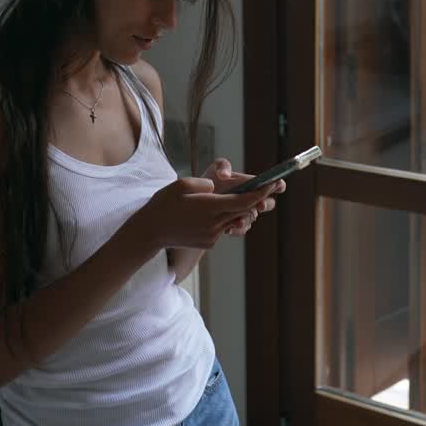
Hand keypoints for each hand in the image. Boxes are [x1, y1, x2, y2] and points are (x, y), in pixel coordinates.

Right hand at [130, 175, 276, 251]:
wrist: (150, 232)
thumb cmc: (163, 204)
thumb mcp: (180, 185)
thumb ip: (202, 183)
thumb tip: (215, 186)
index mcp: (208, 207)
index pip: (243, 201)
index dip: (261, 193)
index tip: (274, 184)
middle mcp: (213, 223)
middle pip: (244, 210)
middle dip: (258, 199)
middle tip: (271, 187)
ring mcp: (212, 235)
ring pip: (235, 219)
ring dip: (243, 209)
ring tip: (248, 197)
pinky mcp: (209, 242)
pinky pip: (224, 227)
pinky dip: (227, 217)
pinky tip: (220, 209)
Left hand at [202, 158, 285, 236]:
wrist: (196, 200)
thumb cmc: (210, 181)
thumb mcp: (214, 170)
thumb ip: (222, 166)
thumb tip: (225, 175)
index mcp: (253, 184)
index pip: (272, 185)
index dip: (278, 185)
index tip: (278, 185)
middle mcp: (253, 198)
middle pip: (269, 203)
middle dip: (266, 204)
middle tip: (260, 205)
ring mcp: (246, 212)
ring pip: (253, 217)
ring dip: (247, 219)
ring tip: (237, 221)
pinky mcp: (237, 224)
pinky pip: (242, 228)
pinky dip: (237, 228)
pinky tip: (228, 229)